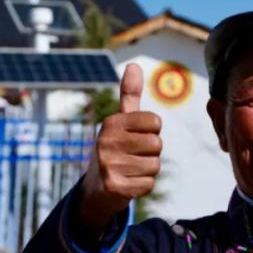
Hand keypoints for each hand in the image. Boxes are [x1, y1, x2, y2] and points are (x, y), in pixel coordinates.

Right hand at [78, 63, 162, 232]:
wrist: (95, 188)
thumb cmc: (114, 149)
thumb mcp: (120, 121)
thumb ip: (129, 94)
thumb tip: (134, 65)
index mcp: (111, 122)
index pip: (155, 122)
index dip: (151, 132)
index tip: (135, 138)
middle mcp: (107, 141)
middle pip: (157, 145)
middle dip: (150, 153)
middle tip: (131, 156)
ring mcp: (109, 165)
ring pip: (154, 166)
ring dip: (146, 170)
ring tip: (129, 170)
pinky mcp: (114, 187)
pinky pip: (148, 184)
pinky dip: (142, 186)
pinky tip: (127, 183)